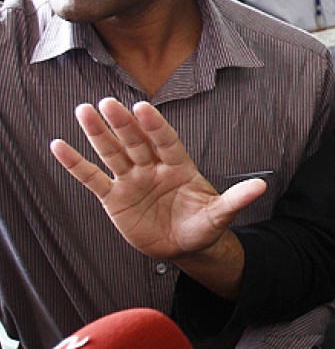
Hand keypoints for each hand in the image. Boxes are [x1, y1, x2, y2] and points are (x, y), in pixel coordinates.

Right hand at [50, 98, 264, 295]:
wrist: (184, 246)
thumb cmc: (204, 224)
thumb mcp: (220, 215)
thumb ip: (236, 199)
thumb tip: (262, 187)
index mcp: (179, 165)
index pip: (166, 141)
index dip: (155, 126)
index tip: (143, 108)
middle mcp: (153, 167)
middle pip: (136, 141)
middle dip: (123, 123)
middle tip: (109, 102)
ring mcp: (132, 180)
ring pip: (113, 153)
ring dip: (98, 133)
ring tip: (83, 110)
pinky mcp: (114, 198)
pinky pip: (92, 178)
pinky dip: (76, 164)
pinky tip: (58, 146)